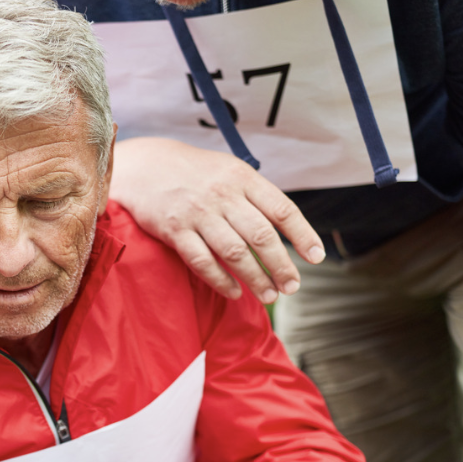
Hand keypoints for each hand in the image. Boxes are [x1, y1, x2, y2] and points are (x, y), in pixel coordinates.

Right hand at [111, 138, 325, 303]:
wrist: (145, 166)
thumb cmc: (194, 173)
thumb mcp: (229, 171)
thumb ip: (255, 196)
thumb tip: (286, 228)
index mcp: (242, 178)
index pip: (282, 209)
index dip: (303, 235)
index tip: (317, 258)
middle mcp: (222, 195)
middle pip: (261, 236)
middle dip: (281, 266)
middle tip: (293, 286)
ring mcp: (198, 213)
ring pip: (234, 253)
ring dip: (256, 278)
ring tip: (270, 295)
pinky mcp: (174, 230)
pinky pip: (202, 261)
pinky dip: (221, 281)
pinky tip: (234, 293)